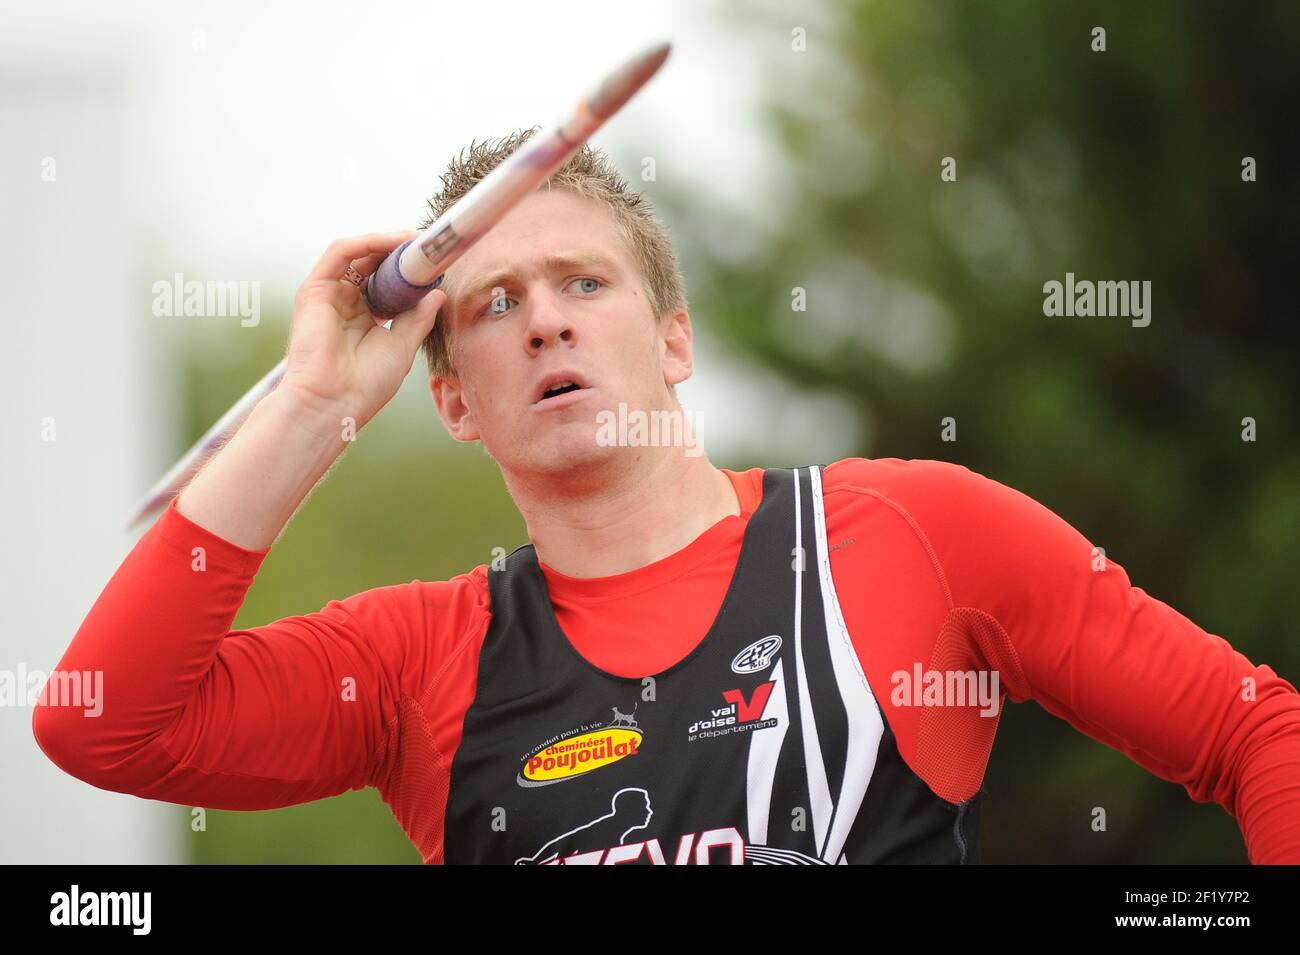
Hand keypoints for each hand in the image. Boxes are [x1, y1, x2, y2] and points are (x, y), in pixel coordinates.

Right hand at [281, 231, 446, 429]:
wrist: (334, 402)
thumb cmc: (366, 384)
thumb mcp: (403, 345)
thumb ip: (418, 317)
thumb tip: (437, 294)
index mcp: (365, 319)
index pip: (386, 283)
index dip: (409, 271)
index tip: (434, 264)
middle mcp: (345, 303)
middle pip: (373, 264)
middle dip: (400, 252)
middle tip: (428, 246)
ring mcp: (329, 295)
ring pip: (358, 254)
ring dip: (387, 242)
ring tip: (414, 241)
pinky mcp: (315, 289)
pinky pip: (341, 253)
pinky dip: (367, 242)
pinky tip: (392, 242)